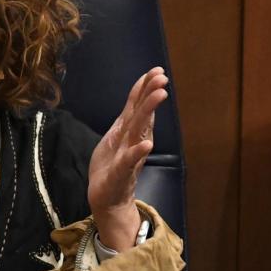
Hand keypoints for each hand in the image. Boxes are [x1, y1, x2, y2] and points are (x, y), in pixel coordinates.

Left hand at [88, 67, 167, 250]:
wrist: (107, 199)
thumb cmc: (111, 167)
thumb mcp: (117, 137)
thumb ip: (128, 119)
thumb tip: (138, 99)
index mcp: (128, 132)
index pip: (137, 106)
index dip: (145, 88)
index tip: (157, 71)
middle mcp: (132, 141)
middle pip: (142, 114)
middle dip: (151, 95)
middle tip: (163, 78)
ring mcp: (128, 156)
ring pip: (139, 131)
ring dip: (149, 112)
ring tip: (159, 95)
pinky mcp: (120, 173)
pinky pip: (129, 161)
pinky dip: (137, 153)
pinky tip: (147, 144)